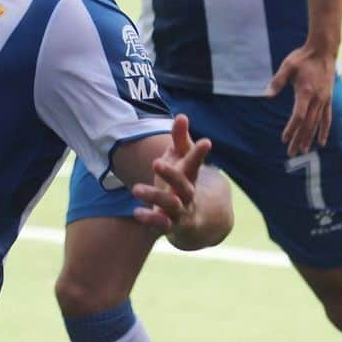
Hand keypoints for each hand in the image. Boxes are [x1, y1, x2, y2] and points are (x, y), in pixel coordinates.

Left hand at [130, 114, 213, 248]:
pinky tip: (136, 212)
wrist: (195, 219)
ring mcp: (181, 211)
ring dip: (154, 196)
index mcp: (191, 175)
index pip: (195, 162)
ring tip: (135, 188)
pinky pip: (162, 224)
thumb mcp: (182, 159)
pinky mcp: (171, 226)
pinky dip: (151, 219)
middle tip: (156, 162)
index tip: (206, 141)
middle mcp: (188, 193)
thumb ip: (180, 138)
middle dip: (171, 174)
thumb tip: (181, 115)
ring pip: (171, 205)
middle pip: (183, 184)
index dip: (199, 152)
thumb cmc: (183, 180)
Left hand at [266, 44, 336, 155]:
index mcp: (306, 92)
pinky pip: (327, 118)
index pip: (298, 116)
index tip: (285, 139)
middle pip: (307, 124)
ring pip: (317, 124)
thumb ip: (277, 81)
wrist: (324, 50)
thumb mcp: (287, 66)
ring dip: (310, 138)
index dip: (292, 129)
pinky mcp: (329, 99)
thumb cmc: (303, 57)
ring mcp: (324, 100)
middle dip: (299, 139)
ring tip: (303, 150)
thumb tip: (266, 95)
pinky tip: (322, 141)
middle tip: (291, 153)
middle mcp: (317, 99)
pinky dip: (324, 130)